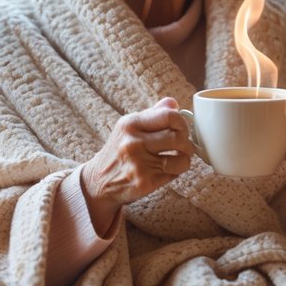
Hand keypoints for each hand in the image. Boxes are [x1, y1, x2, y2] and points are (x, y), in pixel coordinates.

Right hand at [81, 97, 191, 223]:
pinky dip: (175, 172)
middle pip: (179, 138)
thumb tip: (173, 103)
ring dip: (184, 160)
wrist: (98, 181)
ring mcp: (140, 164)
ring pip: (181, 159)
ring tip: (177, 159)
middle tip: (184, 146)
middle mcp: (134, 143)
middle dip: (187, 143)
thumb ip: (152, 114)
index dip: (182, 122)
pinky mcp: (145, 182)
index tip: (181, 128)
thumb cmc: (118, 152)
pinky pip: (174, 175)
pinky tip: (166, 170)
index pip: (170, 116)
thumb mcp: (128, 128)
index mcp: (131, 124)